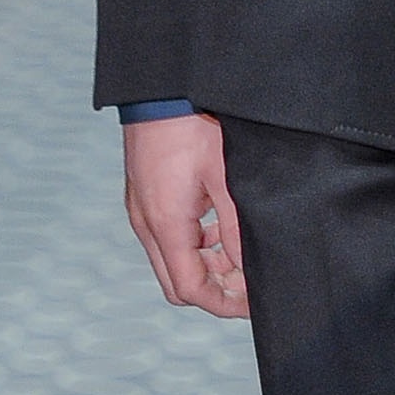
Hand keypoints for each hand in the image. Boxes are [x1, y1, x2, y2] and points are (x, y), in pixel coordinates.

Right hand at [123, 110, 247, 318]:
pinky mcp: (144, 198)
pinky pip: (167, 238)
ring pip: (172, 262)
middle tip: (249, 280)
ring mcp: (141, 211)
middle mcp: (146, 224)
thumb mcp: (225, 179)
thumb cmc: (193, 125)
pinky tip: (219, 226)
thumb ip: (234, 229)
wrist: (161, 90)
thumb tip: (245, 268)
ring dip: (206, 266)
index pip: (190, 289)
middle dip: (216, 290)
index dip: (224, 304)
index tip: (253, 302)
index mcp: (165, 225)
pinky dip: (194, 244)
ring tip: (239, 251)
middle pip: (177, 284)